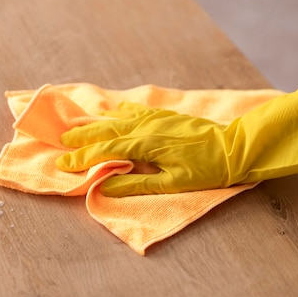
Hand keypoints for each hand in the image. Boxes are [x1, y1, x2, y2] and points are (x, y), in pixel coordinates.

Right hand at [56, 77, 297, 195]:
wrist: (235, 148)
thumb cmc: (207, 170)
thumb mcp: (173, 183)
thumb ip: (137, 183)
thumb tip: (106, 185)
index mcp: (146, 145)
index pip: (106, 150)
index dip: (84, 158)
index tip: (64, 164)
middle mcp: (147, 127)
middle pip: (108, 130)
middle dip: (84, 137)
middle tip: (62, 141)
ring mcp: (157, 119)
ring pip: (119, 119)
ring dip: (97, 123)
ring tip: (78, 125)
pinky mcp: (167, 116)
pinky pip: (137, 111)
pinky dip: (121, 112)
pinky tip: (114, 111)